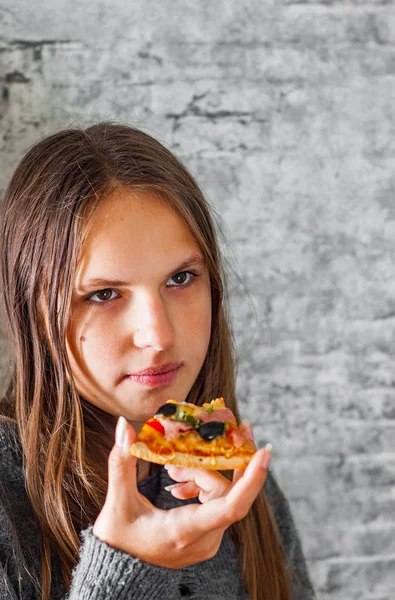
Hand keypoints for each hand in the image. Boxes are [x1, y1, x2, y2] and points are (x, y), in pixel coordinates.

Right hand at [93, 417, 271, 568]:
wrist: (119, 571)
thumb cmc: (117, 540)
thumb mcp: (116, 502)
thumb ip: (121, 463)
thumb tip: (124, 425)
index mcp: (185, 532)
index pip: (232, 507)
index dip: (252, 478)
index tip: (265, 451)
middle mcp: (204, 540)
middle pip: (225, 492)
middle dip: (213, 463)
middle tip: (206, 436)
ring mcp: (208, 541)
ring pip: (221, 496)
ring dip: (201, 474)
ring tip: (172, 470)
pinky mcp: (206, 538)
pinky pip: (216, 504)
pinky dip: (201, 486)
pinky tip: (177, 483)